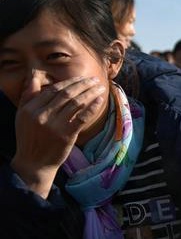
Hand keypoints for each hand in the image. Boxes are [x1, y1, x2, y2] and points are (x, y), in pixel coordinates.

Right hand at [10, 72, 107, 197]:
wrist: (34, 162)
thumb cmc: (29, 137)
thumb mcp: (22, 115)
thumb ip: (28, 96)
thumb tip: (34, 76)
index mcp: (31, 108)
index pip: (53, 90)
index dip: (69, 82)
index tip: (81, 78)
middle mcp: (42, 115)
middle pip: (67, 94)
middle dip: (83, 84)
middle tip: (95, 79)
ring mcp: (55, 125)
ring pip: (76, 103)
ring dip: (90, 93)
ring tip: (100, 87)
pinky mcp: (66, 135)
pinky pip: (82, 117)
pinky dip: (92, 107)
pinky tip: (100, 100)